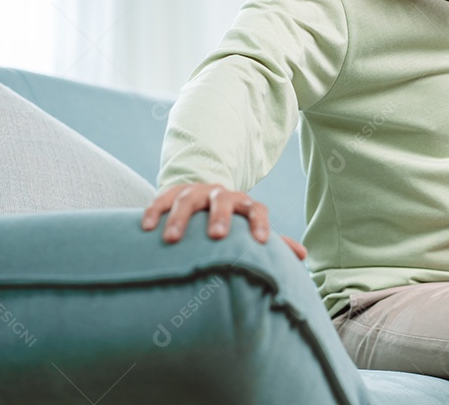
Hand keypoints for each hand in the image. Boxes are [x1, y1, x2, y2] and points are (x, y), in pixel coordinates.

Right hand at [141, 183, 306, 259]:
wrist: (205, 196)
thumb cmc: (233, 222)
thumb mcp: (250, 229)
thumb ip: (275, 243)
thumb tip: (303, 256)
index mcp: (244, 204)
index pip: (257, 209)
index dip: (261, 224)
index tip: (260, 242)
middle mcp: (221, 195)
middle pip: (223, 201)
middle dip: (220, 217)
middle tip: (216, 236)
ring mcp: (196, 192)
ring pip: (188, 200)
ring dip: (179, 218)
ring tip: (172, 239)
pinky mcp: (172, 192)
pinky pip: (161, 199)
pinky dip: (153, 211)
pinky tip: (145, 227)